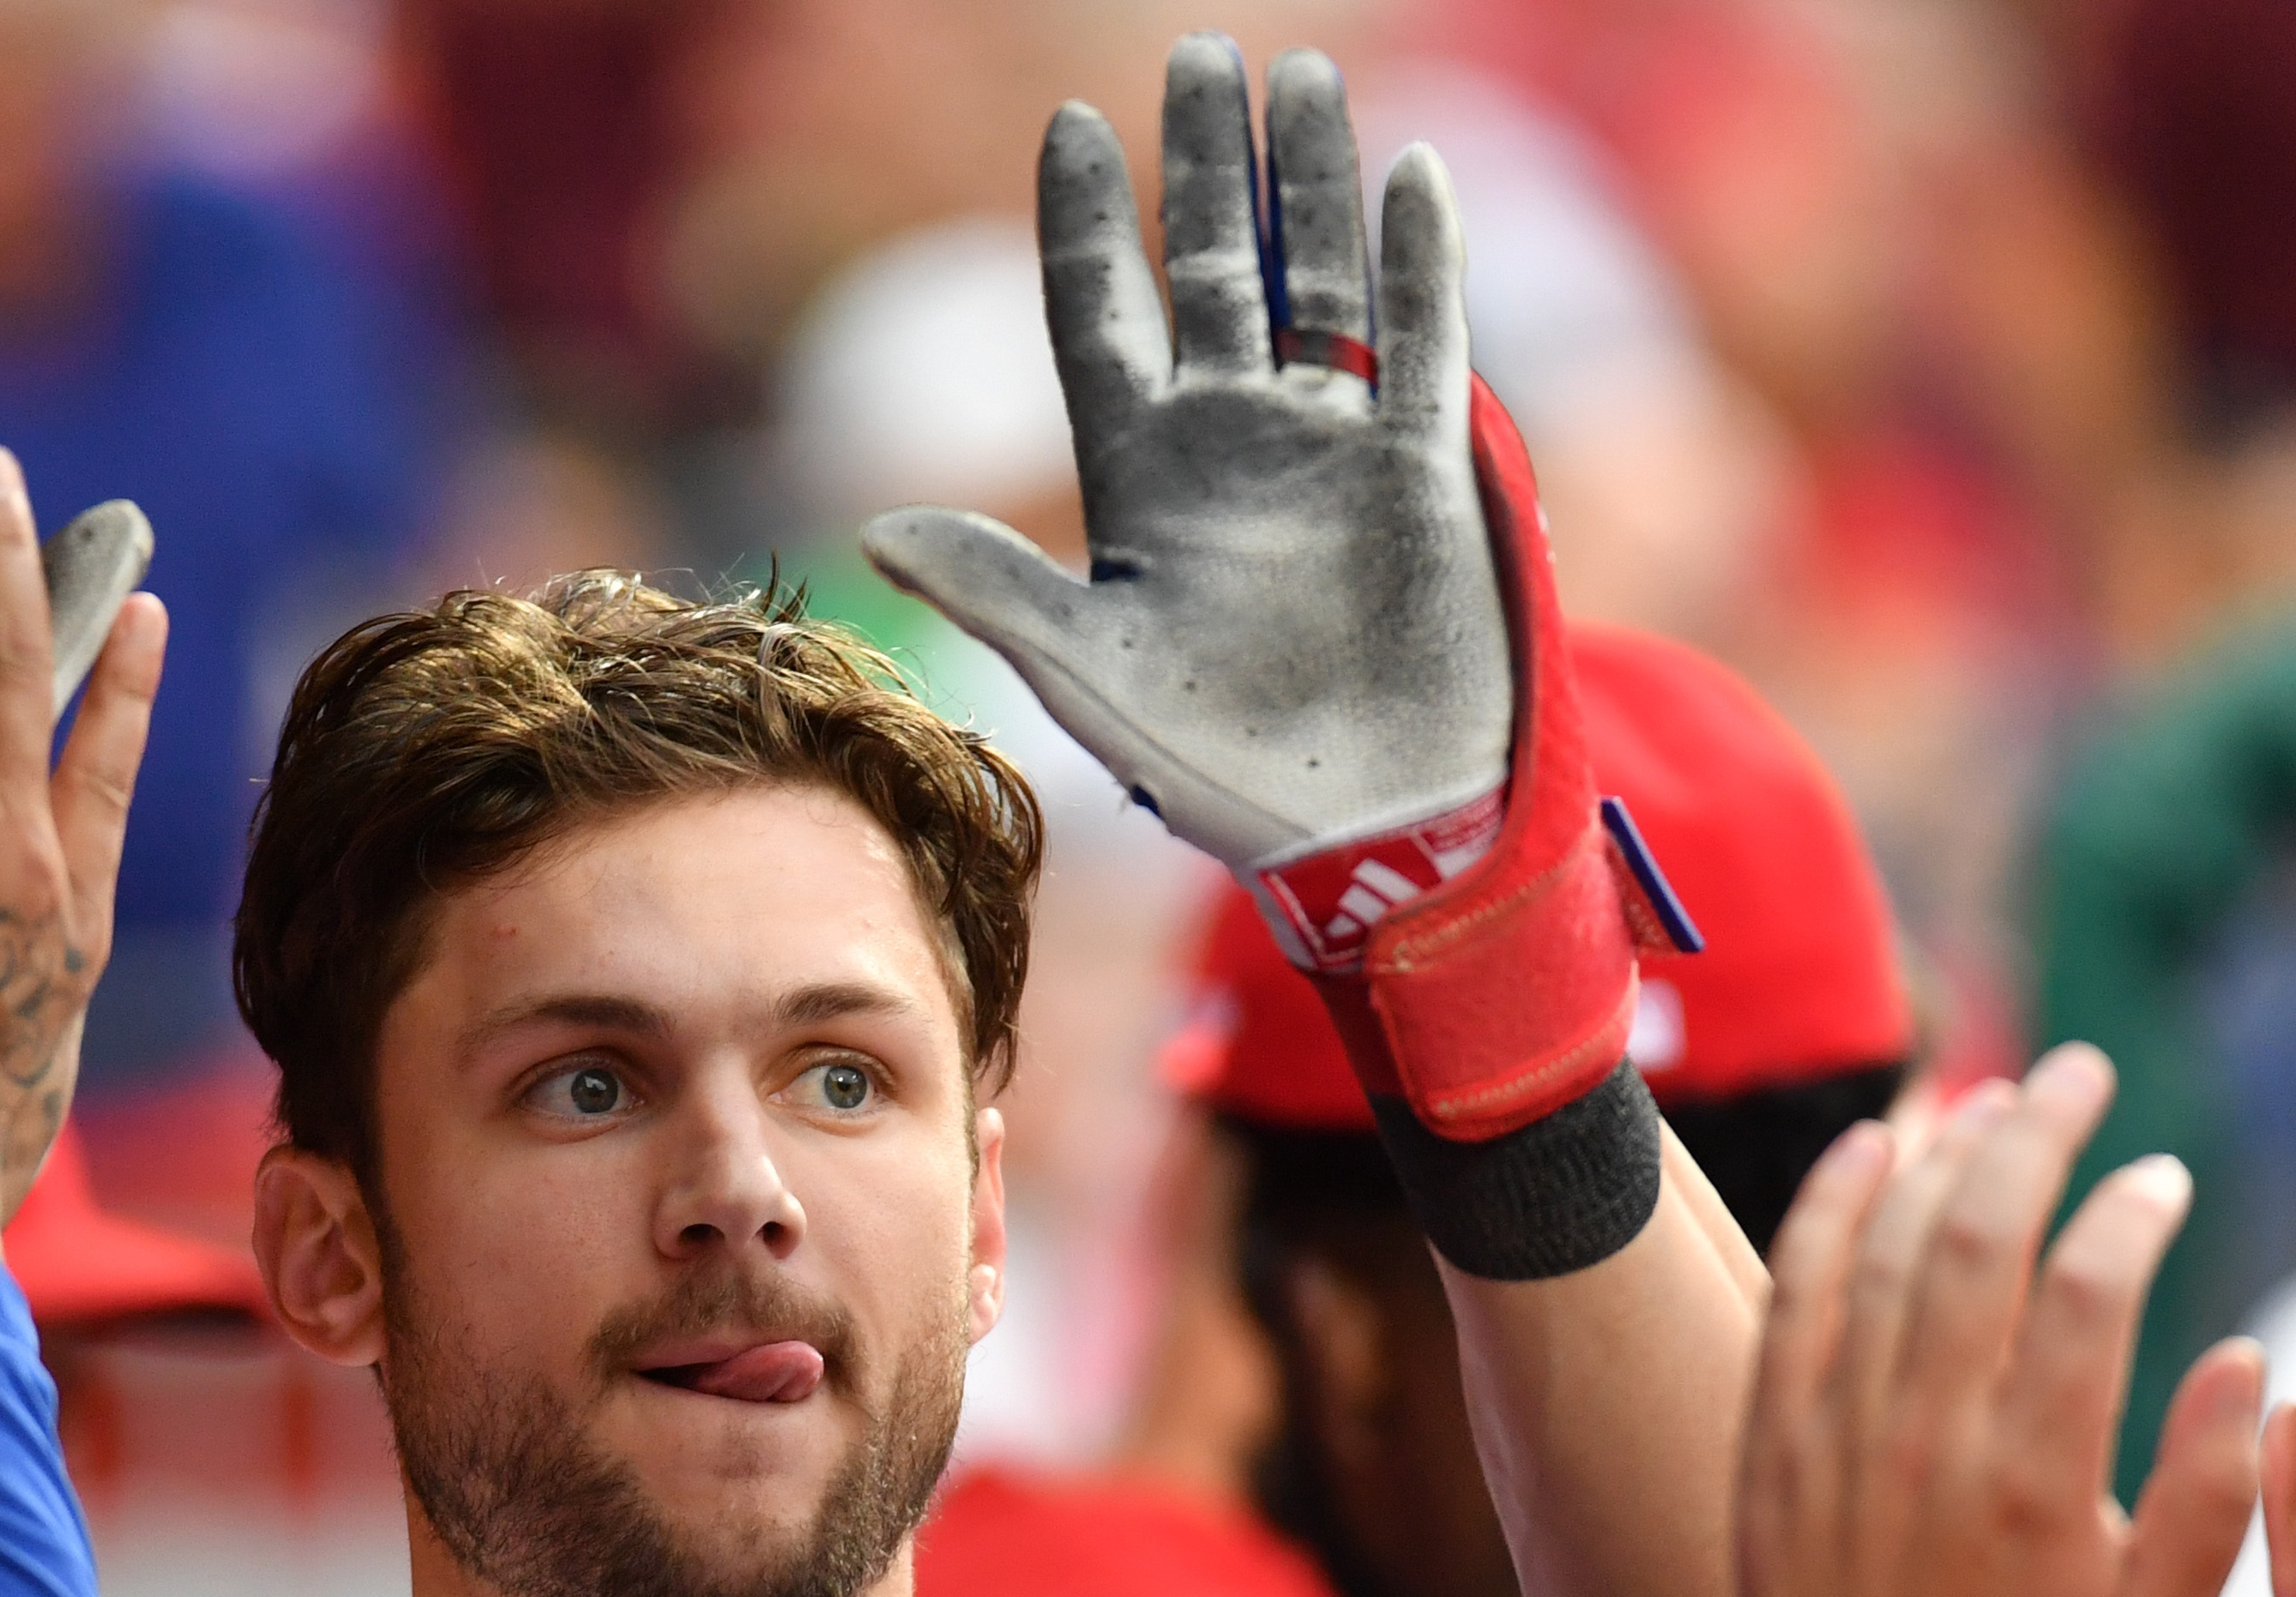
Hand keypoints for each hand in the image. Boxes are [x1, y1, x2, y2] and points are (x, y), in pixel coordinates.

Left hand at [860, 39, 1510, 877]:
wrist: (1361, 821)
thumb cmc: (1216, 764)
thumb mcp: (1087, 671)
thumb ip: (996, 587)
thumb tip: (877, 527)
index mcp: (1140, 476)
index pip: (1100, 315)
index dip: (1088, 221)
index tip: (1073, 124)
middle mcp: (1230, 443)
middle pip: (1207, 270)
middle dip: (1202, 164)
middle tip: (1199, 55)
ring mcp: (1326, 449)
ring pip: (1313, 282)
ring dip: (1308, 183)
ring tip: (1303, 76)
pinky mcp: (1417, 472)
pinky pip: (1418, 342)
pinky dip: (1418, 263)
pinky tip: (1411, 176)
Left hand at [1721, 1046, 2265, 1596]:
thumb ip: (2209, 1490)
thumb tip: (2233, 1355)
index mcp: (2036, 1480)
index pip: (2085, 1293)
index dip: (2127, 1213)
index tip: (2158, 1177)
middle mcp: (1928, 1434)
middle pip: (1980, 1234)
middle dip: (2038, 1132)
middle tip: (2082, 1072)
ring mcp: (1836, 1420)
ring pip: (1887, 1243)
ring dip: (1942, 1151)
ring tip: (1999, 1099)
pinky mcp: (1770, 1421)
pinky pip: (1797, 1281)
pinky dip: (1833, 1201)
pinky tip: (1875, 1145)